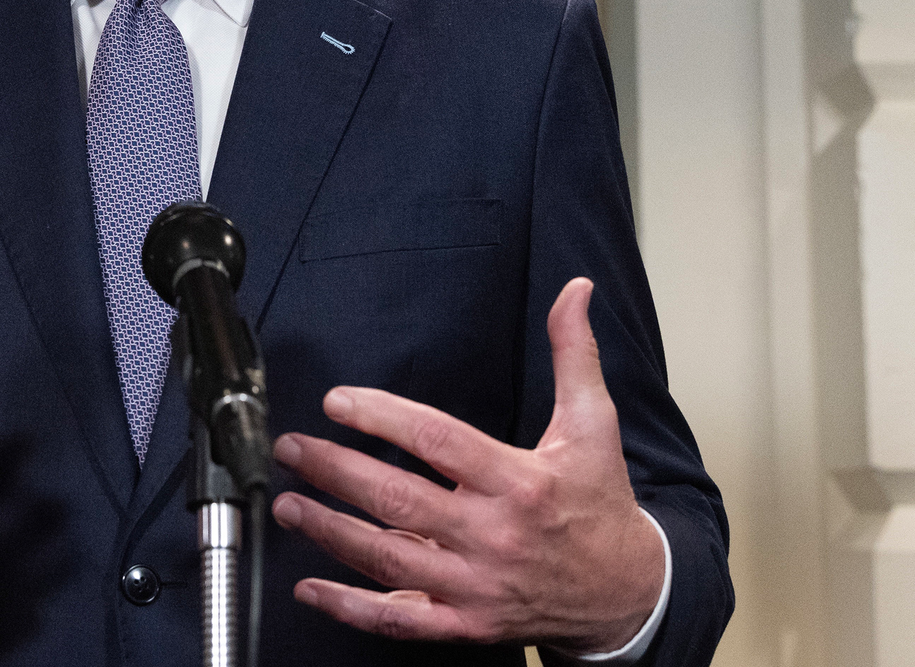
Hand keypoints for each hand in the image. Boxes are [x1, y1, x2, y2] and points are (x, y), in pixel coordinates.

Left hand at [271, 278, 663, 654]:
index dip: (381, 418)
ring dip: (330, 531)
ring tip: (287, 505)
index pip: (437, 442)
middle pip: (398, 500)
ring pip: (388, 559)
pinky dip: (350, 608)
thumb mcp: (594, 425)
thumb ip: (574, 354)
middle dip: (335, 471)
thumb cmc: (600, 505)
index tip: (337, 401)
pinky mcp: (467, 623)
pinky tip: (309, 587)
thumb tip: (574, 292)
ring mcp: (476, 585)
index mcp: (518, 482)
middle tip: (290, 449)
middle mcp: (492, 535)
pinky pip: (400, 619)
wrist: (627, 594)